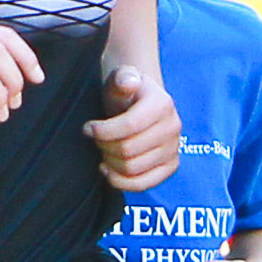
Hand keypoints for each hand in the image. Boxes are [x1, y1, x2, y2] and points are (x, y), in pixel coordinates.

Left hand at [92, 64, 180, 191]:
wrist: (140, 102)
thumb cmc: (125, 91)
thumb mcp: (120, 78)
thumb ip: (122, 77)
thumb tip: (128, 82)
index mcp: (162, 104)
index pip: (129, 126)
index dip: (103, 131)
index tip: (87, 128)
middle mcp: (173, 127)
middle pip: (128, 150)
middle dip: (104, 146)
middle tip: (95, 139)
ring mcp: (174, 149)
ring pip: (133, 168)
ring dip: (110, 162)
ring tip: (103, 150)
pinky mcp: (170, 166)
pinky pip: (144, 184)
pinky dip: (121, 181)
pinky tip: (107, 170)